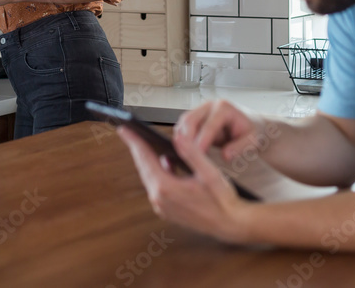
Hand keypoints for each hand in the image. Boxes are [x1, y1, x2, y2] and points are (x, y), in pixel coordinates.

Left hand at [117, 126, 251, 242]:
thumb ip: (192, 153)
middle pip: (143, 168)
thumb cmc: (222, 199)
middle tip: (131, 133)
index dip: (134, 142)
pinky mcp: (167, 210)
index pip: (145, 159)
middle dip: (137, 149)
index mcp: (166, 188)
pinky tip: (167, 164)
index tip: (124, 129)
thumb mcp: (208, 172)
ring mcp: (162, 207)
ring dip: (149, 161)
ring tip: (148, 145)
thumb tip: (178, 137)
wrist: (230, 224)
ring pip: (150, 177)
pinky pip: (157, 187)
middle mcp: (160, 199)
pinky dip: (158, 173)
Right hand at [174, 100, 266, 162]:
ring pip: (183, 123)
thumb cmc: (250, 131)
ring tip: (184, 156)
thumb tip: (225, 155)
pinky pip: (182, 127)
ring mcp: (200, 110)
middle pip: (190, 120)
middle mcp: (210, 105)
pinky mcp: (194, 118)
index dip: (202, 141)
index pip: (209, 125)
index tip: (199, 155)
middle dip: (187, 139)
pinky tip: (184, 152)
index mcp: (224, 108)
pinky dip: (181, 139)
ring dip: (181, 139)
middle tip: (187, 157)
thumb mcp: (252, 140)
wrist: (249, 125)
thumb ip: (240, 147)